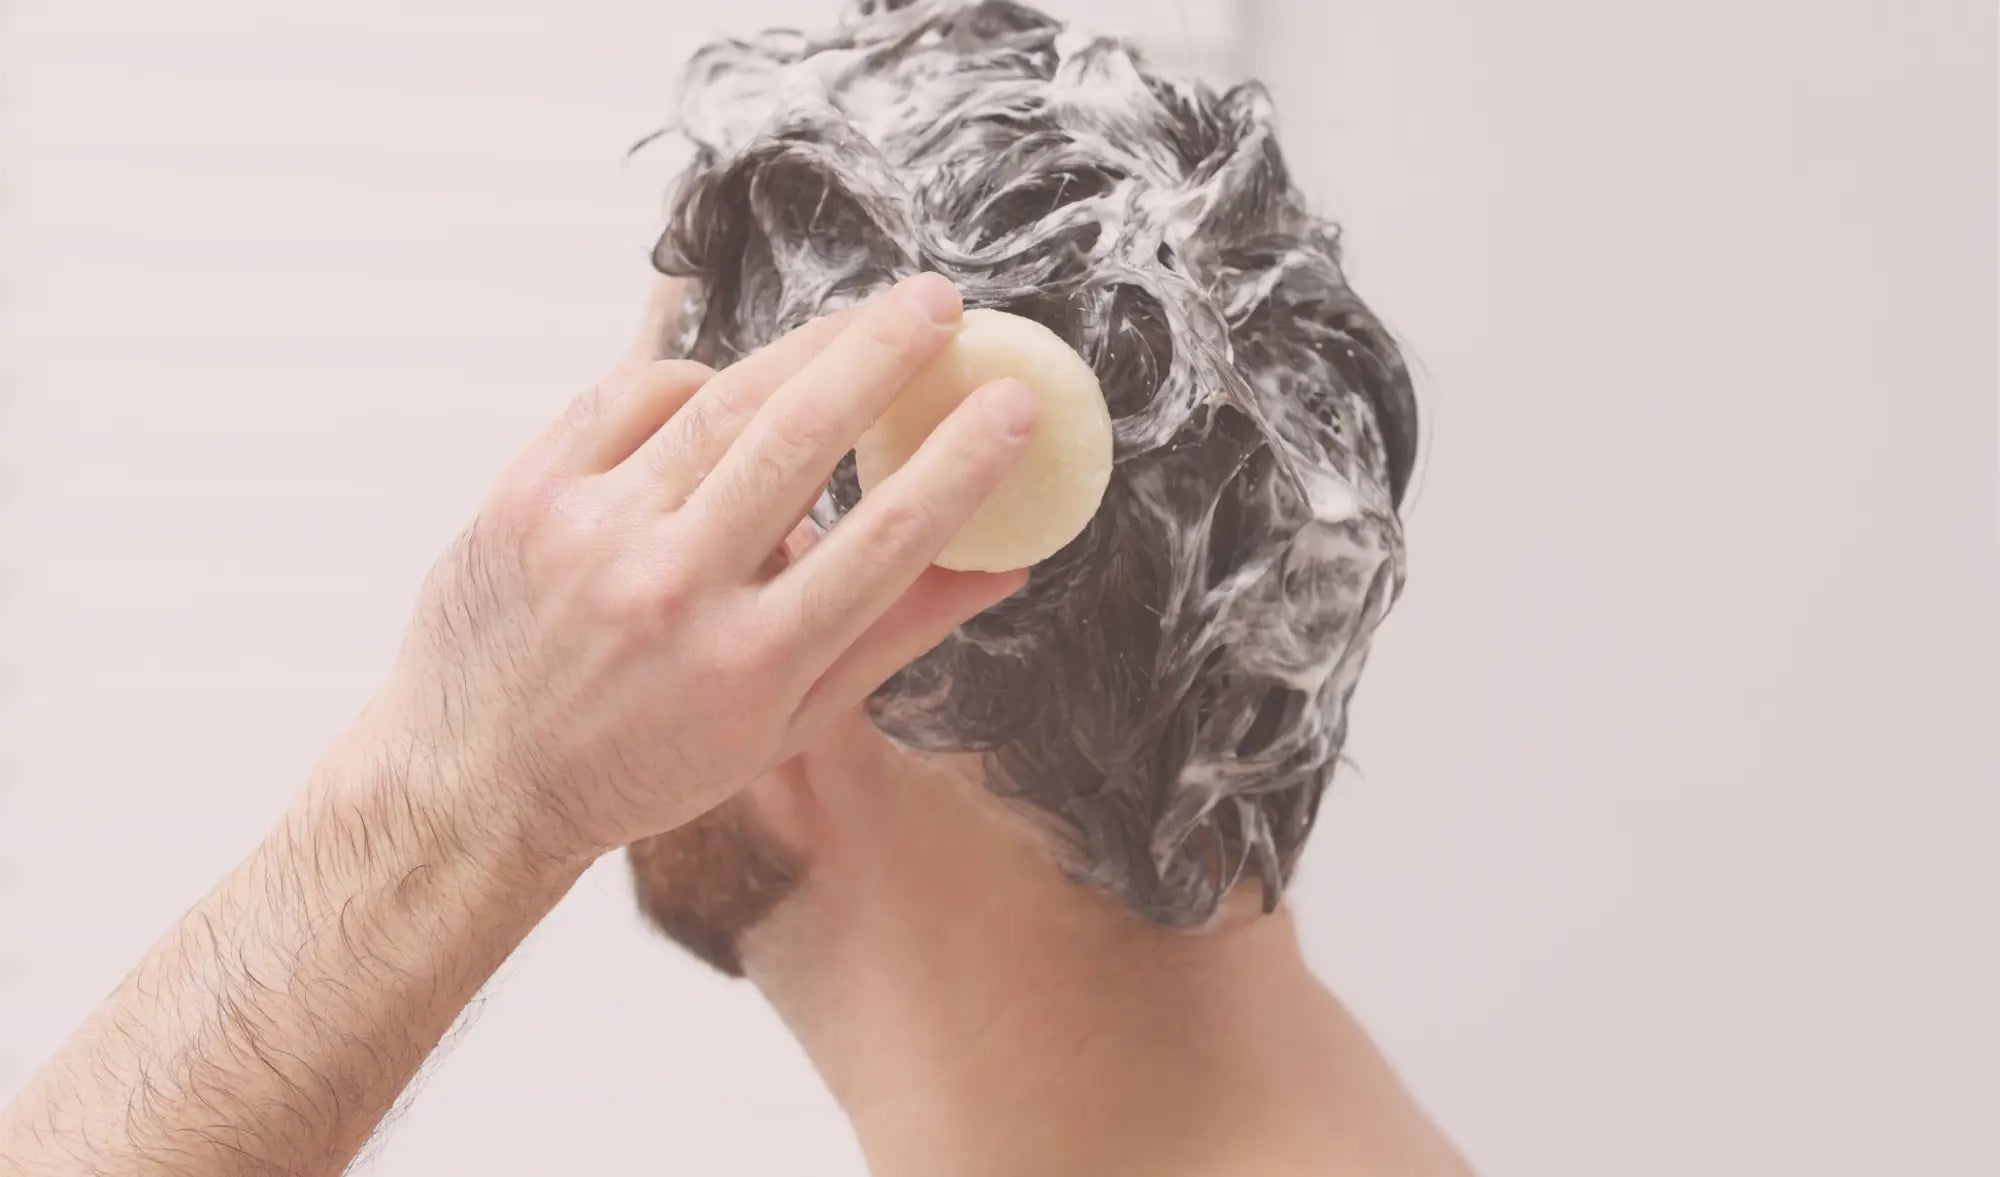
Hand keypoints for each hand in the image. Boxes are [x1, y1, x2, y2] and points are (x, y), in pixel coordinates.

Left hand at [363, 273, 1036, 864]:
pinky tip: (731, 385)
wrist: (474, 781)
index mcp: (752, 665)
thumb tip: (1007, 567)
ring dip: (809, 343)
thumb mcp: (785, 725)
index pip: (886, 539)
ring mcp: (592, 535)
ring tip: (870, 315)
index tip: (1015, 401)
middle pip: (802, 438)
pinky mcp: (528, 493)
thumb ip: (894, 636)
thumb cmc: (648, 760)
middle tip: (944, 303)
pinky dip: (696, 377)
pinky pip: (632, 394)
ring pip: (722, 399)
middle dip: (886, 355)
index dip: (963, 460)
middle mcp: (672, 593)